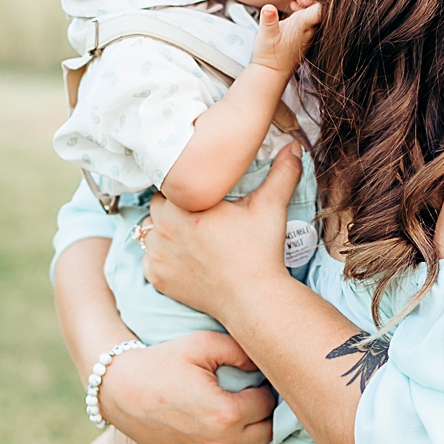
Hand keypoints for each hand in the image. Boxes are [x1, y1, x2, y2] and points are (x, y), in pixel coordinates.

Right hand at [94, 333, 274, 443]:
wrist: (119, 389)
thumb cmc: (161, 363)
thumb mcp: (201, 343)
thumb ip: (240, 350)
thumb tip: (263, 364)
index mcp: (226, 413)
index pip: (268, 404)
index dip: (262, 389)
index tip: (250, 382)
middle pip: (266, 433)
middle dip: (261, 413)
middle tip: (246, 398)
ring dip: (252, 439)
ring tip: (238, 419)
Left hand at [144, 142, 303, 322]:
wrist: (253, 298)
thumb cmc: (260, 251)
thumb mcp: (271, 206)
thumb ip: (281, 172)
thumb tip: (294, 145)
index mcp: (182, 205)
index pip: (169, 183)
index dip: (183, 187)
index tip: (198, 194)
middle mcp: (162, 228)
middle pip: (158, 207)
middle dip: (173, 208)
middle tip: (199, 215)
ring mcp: (156, 255)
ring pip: (152, 233)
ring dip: (166, 232)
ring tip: (193, 237)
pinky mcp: (156, 278)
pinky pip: (150, 260)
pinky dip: (163, 259)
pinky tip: (185, 259)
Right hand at [249, 0, 321, 76]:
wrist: (272, 73)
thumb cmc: (269, 55)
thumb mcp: (265, 35)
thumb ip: (268, 19)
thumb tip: (268, 8)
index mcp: (305, 25)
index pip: (322, 7)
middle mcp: (311, 29)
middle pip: (322, 8)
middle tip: (297, 0)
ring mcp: (310, 33)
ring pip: (317, 13)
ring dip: (308, 5)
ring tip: (295, 4)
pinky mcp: (306, 36)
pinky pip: (312, 20)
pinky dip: (306, 12)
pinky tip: (295, 11)